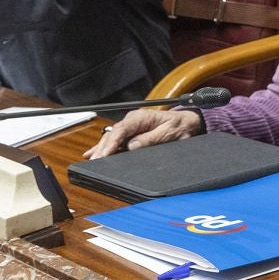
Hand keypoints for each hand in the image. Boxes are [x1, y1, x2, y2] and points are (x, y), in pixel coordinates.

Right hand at [84, 108, 200, 157]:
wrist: (187, 123)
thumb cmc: (179, 127)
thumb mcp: (168, 134)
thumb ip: (151, 139)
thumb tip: (132, 146)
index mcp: (141, 118)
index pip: (121, 130)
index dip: (111, 143)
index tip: (104, 154)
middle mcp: (133, 120)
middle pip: (113, 134)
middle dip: (102, 148)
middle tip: (94, 161)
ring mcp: (131, 126)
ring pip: (112, 137)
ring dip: (101, 149)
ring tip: (91, 160)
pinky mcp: (131, 132)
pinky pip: (115, 139)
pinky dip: (105, 147)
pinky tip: (93, 153)